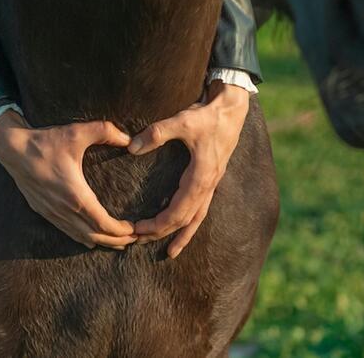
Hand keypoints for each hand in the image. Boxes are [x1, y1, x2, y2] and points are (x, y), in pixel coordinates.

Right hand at [0, 110, 137, 249]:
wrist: (13, 149)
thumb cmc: (45, 142)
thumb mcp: (77, 132)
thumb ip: (106, 131)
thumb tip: (129, 139)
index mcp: (76, 195)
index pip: (104, 223)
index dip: (121, 231)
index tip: (135, 230)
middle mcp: (65, 210)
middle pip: (95, 236)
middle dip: (116, 240)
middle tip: (133, 240)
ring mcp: (52, 213)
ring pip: (80, 237)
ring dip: (101, 242)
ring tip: (117, 242)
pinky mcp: (43, 211)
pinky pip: (67, 232)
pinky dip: (83, 238)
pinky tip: (90, 239)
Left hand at [129, 81, 249, 258]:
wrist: (232, 110)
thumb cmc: (207, 116)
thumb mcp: (182, 120)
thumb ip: (156, 133)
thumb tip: (131, 148)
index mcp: (201, 177)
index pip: (178, 211)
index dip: (157, 224)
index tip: (137, 229)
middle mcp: (208, 185)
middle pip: (185, 220)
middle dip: (162, 232)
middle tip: (138, 240)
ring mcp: (211, 184)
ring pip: (196, 218)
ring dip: (181, 234)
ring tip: (170, 252)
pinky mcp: (211, 179)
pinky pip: (201, 207)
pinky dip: (192, 222)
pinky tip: (184, 227)